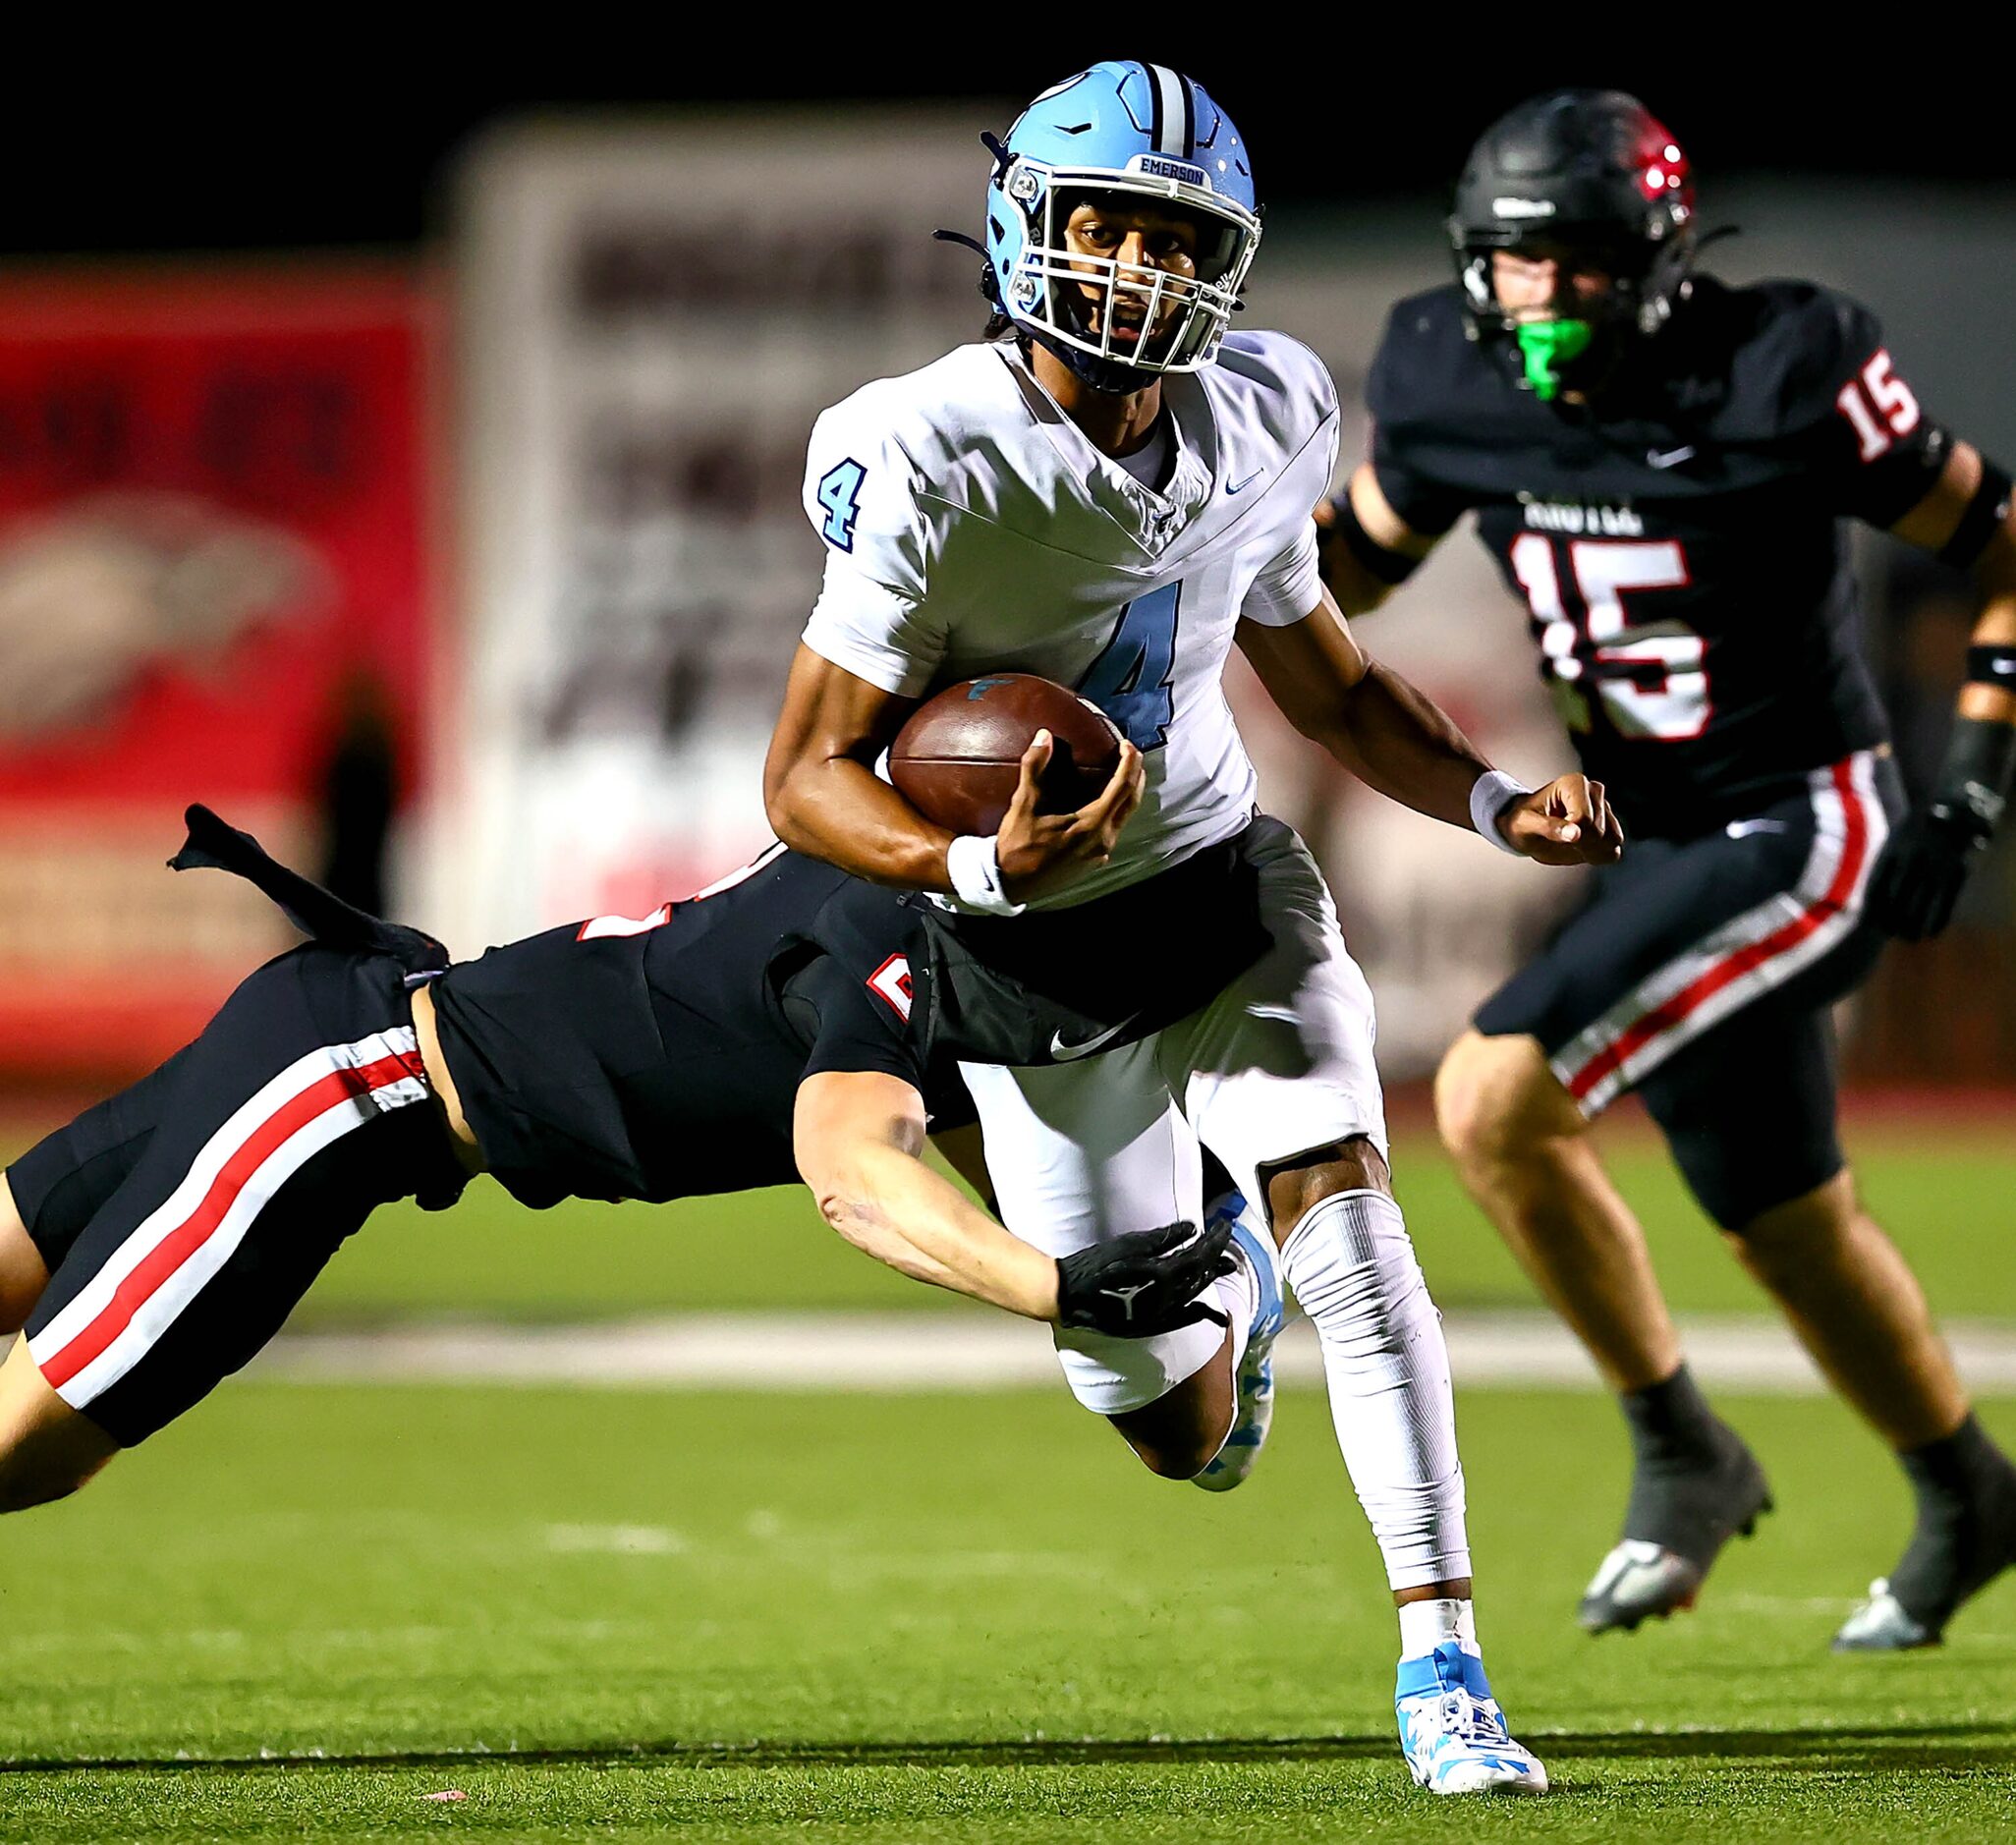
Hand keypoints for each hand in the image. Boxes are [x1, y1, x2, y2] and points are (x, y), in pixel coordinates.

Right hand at [996, 730, 1145, 900]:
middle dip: (1135, 776)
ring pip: (1123, 818)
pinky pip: (1112, 832)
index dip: (1129, 762)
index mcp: (1091, 826)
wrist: (1010, 885)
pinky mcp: (1094, 863)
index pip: (1123, 787)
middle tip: (1130, 755)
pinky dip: (1114, 812)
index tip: (1126, 744)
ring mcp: (1100, 855)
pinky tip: (1101, 805)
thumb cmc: (1016, 848)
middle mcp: (1103, 841)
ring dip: (1126, 795)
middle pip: (1131, 802)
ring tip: (1120, 776)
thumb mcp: (1022, 806)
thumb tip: (1044, 737)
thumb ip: (1034, 768)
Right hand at [1054, 1218, 1235, 1338]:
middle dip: (1218, 1257)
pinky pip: (1183, 1319)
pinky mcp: (1151, 1324)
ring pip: (1195, 1295)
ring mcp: (1160, 1314)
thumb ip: (1162, 1238)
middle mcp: (1167, 1298)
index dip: (1215, 1240)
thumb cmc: (1095, 1266)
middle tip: (1229, 1243)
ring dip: (1211, 1279)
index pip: (1199, 1255)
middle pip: (1201, 1275)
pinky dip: (1200, 1313)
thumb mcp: (1128, 1244)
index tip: (1225, 1226)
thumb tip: (1193, 1228)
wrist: (1069, 1296)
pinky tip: (1210, 1311)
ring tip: (1226, 1267)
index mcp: (1162, 1274)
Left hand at [1500, 774, 1623, 865]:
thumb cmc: (1521, 822)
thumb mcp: (1525, 825)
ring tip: (1569, 844)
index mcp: (1574, 784)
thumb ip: (1549, 828)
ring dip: (1590, 851)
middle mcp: (1594, 791)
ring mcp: (1605, 808)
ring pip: (1613, 841)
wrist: (1527, 829)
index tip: (1554, 834)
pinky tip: (1581, 849)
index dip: (1569, 836)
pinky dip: (1598, 855)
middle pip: (1600, 832)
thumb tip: (1575, 834)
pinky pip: (1615, 850)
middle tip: (1559, 840)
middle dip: (1579, 844)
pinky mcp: (1610, 825)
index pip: (1584, 820)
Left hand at [1865, 804, 1985, 939]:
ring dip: (1915, 926)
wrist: (1949, 813)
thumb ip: (1879, 869)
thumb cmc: (1912, 832)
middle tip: (1890, 935)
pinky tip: (1932, 932)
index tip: (1870, 924)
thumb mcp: (1891, 843)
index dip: (1874, 911)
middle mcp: (1914, 862)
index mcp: (1892, 854)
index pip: (1877, 890)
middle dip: (1892, 922)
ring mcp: (1936, 868)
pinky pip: (1947, 903)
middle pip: (1898, 901)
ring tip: (1909, 939)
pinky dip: (1939, 921)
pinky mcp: (1957, 874)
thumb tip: (1862, 900)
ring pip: (1922, 906)